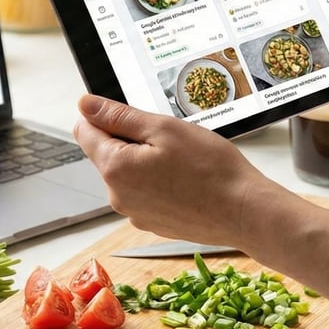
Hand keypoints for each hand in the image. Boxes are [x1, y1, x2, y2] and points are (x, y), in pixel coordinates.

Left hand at [73, 94, 265, 247]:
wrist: (244, 212)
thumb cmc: (211, 169)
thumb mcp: (163, 128)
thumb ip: (119, 116)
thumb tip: (85, 106)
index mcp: (115, 168)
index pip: (84, 131)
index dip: (102, 115)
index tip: (129, 113)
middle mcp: (117, 196)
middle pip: (106, 152)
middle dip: (129, 138)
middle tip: (167, 137)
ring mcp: (134, 213)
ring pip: (126, 173)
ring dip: (144, 160)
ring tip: (180, 160)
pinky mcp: (151, 222)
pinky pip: (143, 192)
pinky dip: (157, 181)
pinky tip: (184, 179)